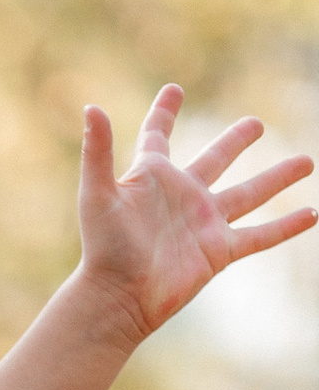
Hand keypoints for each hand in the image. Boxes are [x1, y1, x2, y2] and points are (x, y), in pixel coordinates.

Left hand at [75, 83, 314, 348]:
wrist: (119, 298)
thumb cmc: (103, 248)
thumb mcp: (98, 194)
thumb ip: (98, 150)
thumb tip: (92, 107)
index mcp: (152, 177)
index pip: (159, 135)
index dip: (164, 114)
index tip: (173, 91)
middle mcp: (182, 196)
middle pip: (215, 159)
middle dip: (236, 141)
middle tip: (256, 124)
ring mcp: (204, 223)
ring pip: (250, 192)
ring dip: (278, 177)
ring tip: (306, 161)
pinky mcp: (219, 251)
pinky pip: (260, 235)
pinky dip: (286, 226)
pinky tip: (312, 214)